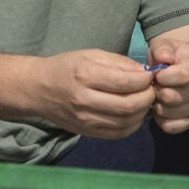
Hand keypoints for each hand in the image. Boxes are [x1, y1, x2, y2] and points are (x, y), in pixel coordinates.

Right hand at [32, 49, 155, 138]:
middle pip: (129, 105)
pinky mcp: (87, 132)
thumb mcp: (90, 55)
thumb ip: (118, 63)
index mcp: (85, 75)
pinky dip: (133, 125)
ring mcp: (85, 120)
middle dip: (148, 97)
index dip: (145, 80)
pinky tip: (133, 114)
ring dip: (143, 112)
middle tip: (150, 89)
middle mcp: (85, 100)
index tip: (149, 75)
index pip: (126, 82)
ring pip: (127, 122)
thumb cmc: (65, 67)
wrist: (38, 89)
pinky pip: (119, 133)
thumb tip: (144, 73)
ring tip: (143, 101)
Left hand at [148, 38, 188, 134]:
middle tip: (154, 85)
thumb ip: (162, 48)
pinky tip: (161, 107)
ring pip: (168, 113)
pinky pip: (170, 127)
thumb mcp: (167, 46)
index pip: (183, 75)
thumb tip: (162, 58)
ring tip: (157, 95)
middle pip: (171, 97)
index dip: (163, 75)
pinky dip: (160, 119)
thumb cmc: (174, 58)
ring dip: (156, 104)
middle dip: (156, 90)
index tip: (156, 73)